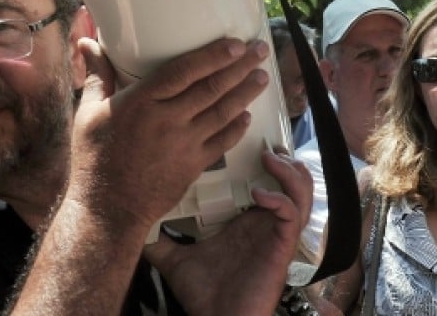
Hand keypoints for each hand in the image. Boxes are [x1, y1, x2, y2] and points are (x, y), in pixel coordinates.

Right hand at [68, 37, 270, 234]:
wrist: (107, 211)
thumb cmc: (94, 160)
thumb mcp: (89, 113)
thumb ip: (98, 75)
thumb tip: (86, 42)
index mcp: (142, 103)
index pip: (185, 70)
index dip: (213, 55)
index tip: (235, 43)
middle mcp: (168, 120)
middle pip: (212, 87)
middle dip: (241, 67)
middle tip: (260, 51)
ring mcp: (184, 144)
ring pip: (223, 112)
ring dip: (246, 92)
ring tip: (263, 77)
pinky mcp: (193, 166)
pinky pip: (223, 142)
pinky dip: (237, 127)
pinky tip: (248, 115)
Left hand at [144, 149, 312, 314]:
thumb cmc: (203, 295)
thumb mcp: (175, 259)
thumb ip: (159, 240)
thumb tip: (134, 223)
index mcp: (250, 220)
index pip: (269, 181)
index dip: (267, 160)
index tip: (248, 140)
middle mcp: (268, 223)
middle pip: (294, 181)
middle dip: (285, 159)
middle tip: (266, 146)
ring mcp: (278, 233)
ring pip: (302, 192)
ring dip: (289, 172)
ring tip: (270, 159)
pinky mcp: (283, 246)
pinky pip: (292, 214)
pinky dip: (280, 199)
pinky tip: (260, 195)